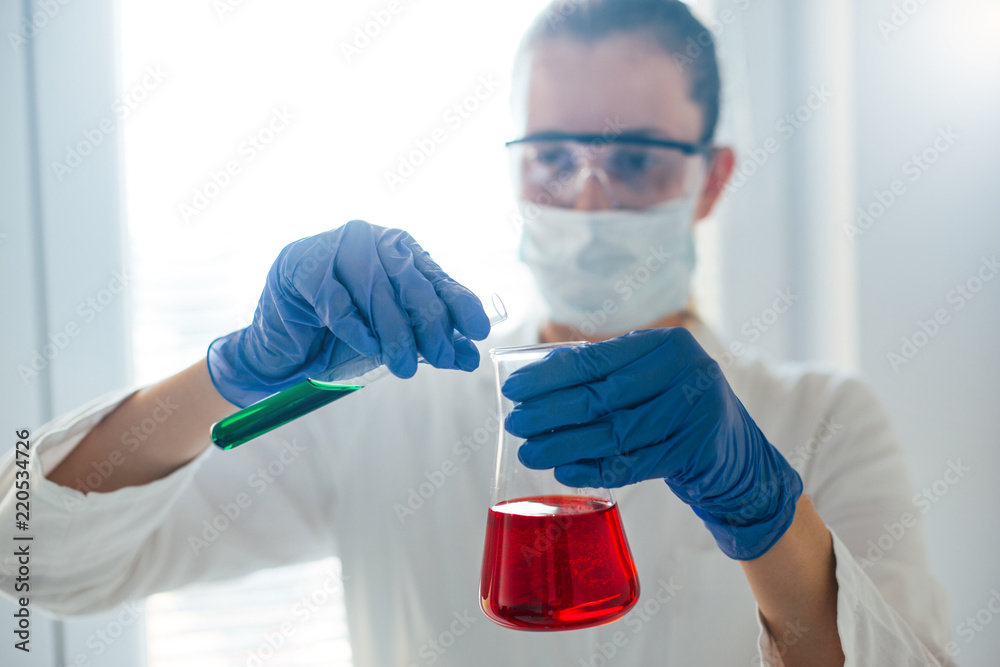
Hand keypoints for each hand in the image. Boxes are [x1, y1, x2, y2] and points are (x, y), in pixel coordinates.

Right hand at [208, 220, 490, 406]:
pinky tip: (366, 346)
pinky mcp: (305, 267)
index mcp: (401, 251)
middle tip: (442, 359)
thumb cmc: (343, 327)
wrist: (284, 329)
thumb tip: (468, 357)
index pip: (437, 278)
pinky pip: (338, 300)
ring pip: (377, 292)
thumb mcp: (392, 333)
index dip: (460, 304)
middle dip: (431, 327)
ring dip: (394, 334)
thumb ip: (428, 340)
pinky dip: (355, 327)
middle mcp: (373, 242)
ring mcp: (337, 250)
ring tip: (404, 366)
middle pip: (411, 285)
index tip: (479, 332)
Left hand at [502, 327, 801, 559]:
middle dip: (552, 411)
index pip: (596, 358)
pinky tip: (565, 470)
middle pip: (604, 395)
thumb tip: (534, 377)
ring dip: (567, 444)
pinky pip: (634, 463)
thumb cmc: (675, 407)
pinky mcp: (696, 451)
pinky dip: (595, 468)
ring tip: (530, 451)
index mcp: (669, 344)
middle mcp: (687, 372)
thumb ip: (605, 371)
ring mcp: (695, 412)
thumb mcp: (649, 378)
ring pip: (616, 432)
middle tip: (515, 422)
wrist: (734, 453)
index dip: (551, 375)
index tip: (514, 388)